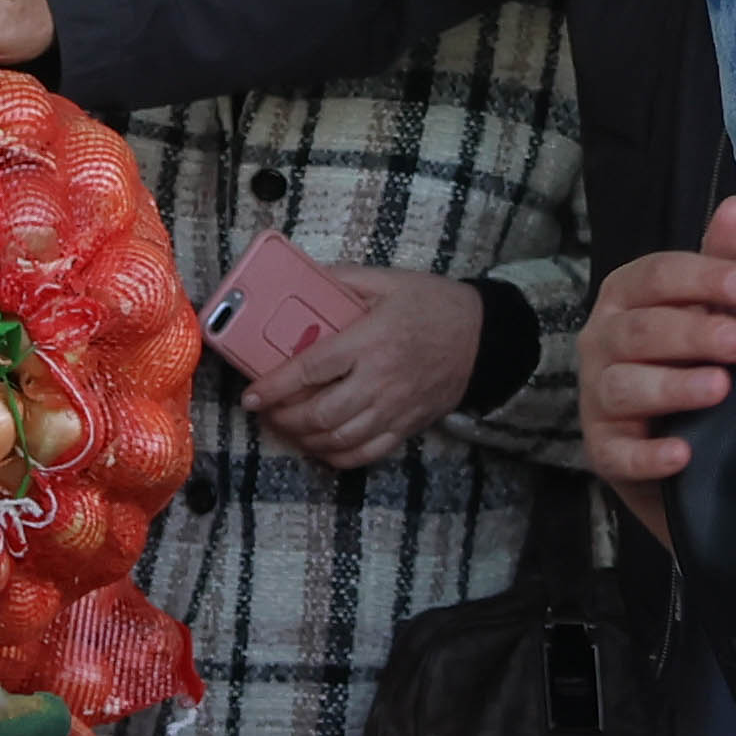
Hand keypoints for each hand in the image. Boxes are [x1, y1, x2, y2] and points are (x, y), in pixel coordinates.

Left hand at [244, 266, 487, 470]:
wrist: (484, 338)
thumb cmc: (434, 306)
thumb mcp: (388, 281)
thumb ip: (343, 280)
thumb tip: (301, 278)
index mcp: (371, 340)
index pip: (312, 369)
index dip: (276, 386)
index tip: (252, 395)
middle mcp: (381, 380)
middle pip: (321, 413)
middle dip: (284, 418)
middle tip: (267, 410)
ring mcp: (395, 408)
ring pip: (339, 439)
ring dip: (305, 439)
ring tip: (288, 426)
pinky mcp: (407, 426)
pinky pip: (366, 454)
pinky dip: (337, 456)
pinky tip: (320, 446)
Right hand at [579, 195, 735, 511]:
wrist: (669, 437)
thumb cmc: (689, 356)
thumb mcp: (711, 305)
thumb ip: (724, 260)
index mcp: (626, 297)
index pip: (657, 276)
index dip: (705, 278)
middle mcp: (603, 341)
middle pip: (642, 330)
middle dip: (695, 334)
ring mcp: (598, 397)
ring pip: (625, 387)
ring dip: (673, 387)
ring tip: (720, 389)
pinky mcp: (604, 450)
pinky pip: (618, 453)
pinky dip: (648, 456)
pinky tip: (683, 454)